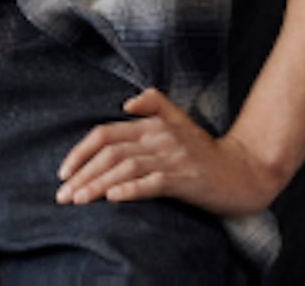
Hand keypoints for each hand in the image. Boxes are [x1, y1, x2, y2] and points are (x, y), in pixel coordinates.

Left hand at [56, 87, 280, 217]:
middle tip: (62, 195)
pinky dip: (132, 190)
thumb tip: (124, 102)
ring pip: (126, 168)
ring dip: (98, 184)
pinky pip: (153, 183)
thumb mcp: (178, 120)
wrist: (242, 171)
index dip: (81, 151)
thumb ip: (153, 104)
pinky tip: (114, 198)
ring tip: (78, 200)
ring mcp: (173, 157)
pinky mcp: (186, 179)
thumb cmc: (204, 150)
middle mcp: (160, 137)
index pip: (106, 133)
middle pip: (111, 152)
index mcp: (153, 123)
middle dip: (82, 173)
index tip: (63, 173)